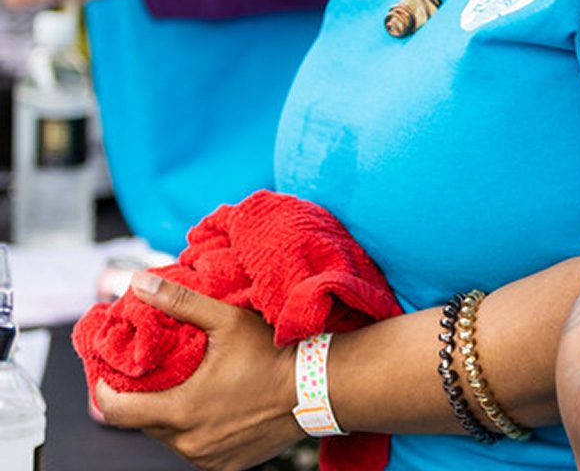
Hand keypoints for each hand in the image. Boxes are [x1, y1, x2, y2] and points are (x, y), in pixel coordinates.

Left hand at [94, 273, 300, 470]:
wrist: (317, 388)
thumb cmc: (274, 354)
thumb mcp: (227, 320)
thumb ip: (180, 302)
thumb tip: (139, 283)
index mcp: (180, 410)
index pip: (116, 412)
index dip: (104, 392)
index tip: (106, 376)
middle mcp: (188, 442)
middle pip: (144, 423)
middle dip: (144, 398)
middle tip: (156, 374)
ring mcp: (207, 458)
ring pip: (169, 438)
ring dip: (172, 416)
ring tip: (189, 388)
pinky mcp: (225, 467)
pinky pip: (195, 450)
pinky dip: (196, 431)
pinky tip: (213, 408)